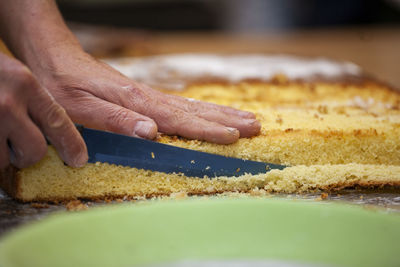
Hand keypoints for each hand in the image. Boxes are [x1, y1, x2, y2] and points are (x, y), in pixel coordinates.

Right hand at [0, 53, 86, 168]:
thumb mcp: (12, 75)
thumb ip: (30, 99)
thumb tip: (51, 132)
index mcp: (24, 83)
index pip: (58, 121)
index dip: (71, 144)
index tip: (78, 158)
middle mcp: (7, 103)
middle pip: (35, 150)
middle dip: (28, 155)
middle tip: (16, 147)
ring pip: (4, 160)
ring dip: (0, 156)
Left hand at [35, 52, 260, 143]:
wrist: (54, 58)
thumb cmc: (62, 84)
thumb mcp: (79, 107)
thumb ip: (114, 120)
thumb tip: (151, 132)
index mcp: (136, 102)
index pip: (179, 120)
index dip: (207, 130)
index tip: (233, 137)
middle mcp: (148, 98)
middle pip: (195, 110)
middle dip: (226, 120)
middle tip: (256, 125)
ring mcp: (147, 96)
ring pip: (191, 106)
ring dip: (220, 113)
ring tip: (245, 118)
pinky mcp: (143, 97)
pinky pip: (179, 106)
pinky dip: (200, 112)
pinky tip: (209, 115)